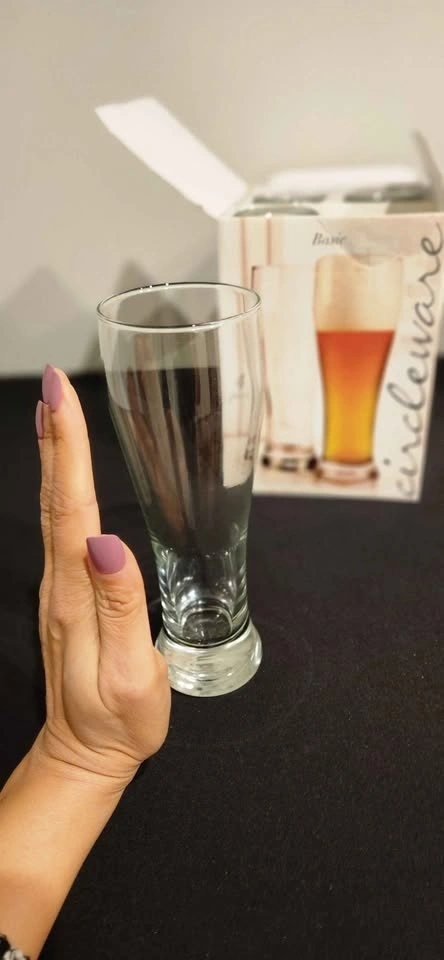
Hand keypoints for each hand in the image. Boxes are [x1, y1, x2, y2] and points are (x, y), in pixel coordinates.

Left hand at [34, 365, 170, 793]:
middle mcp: (60, 582)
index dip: (65, 448)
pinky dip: (59, 487)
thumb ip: (121, 607)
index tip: (60, 397)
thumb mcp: (131, 673)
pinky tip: (62, 473)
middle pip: (55, 496)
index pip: (70, 507)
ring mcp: (59, 587)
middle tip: (55, 382)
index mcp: (77, 593)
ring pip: (53, 508)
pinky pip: (60, 527)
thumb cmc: (117, 719)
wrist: (84, 754)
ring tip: (55, 409)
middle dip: (55, 435)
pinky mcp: (67, 594)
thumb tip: (107, 544)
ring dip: (52, 455)